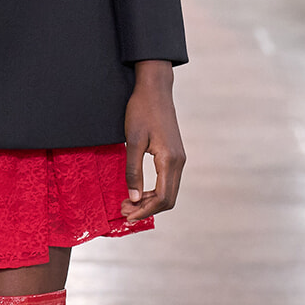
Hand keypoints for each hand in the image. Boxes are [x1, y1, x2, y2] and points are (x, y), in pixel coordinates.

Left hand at [122, 60, 184, 221]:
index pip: (161, 197)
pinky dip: (154, 191)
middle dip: (146, 209)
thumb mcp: (133, 141)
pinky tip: (139, 191)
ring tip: (128, 202)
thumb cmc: (141, 111)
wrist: (154, 89)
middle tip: (124, 211)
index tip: (126, 214)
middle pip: (168, 199)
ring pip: (169, 192)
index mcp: (169, 159)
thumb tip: (133, 198)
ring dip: (150, 201)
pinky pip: (168, 181)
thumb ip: (133, 172)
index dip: (144, 210)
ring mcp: (179, 158)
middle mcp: (179, 161)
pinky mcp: (175, 155)